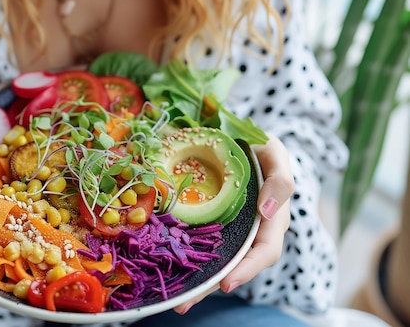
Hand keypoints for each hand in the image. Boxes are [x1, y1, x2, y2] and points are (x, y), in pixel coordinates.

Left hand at [174, 134, 293, 313]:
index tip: (226, 284)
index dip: (248, 270)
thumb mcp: (277, 157)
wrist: (246, 142)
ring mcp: (231, 230)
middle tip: (182, 304)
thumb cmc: (265, 150)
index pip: (265, 251)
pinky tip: (166, 267)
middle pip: (234, 265)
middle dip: (210, 286)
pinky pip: (201, 243)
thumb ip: (280, 180)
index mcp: (272, 220)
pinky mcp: (213, 223)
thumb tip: (268, 210)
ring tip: (171, 297)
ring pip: (215, 260)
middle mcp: (251, 231)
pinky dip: (186, 256)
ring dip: (195, 280)